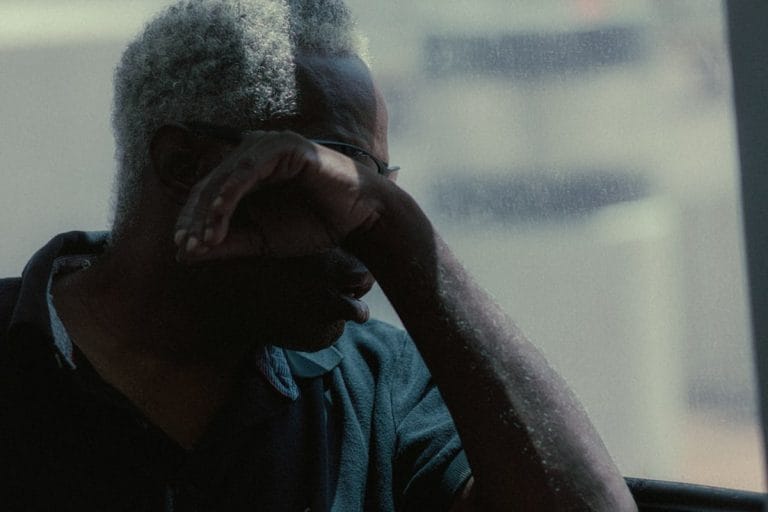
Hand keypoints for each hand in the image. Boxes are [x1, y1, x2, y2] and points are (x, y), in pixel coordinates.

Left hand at [173, 130, 389, 261]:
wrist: (357, 220)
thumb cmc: (312, 226)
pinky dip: (231, 192)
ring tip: (204, 239)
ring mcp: (266, 146)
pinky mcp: (284, 146)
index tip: (182, 250)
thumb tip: (184, 255)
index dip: (191, 221)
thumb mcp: (261, 241)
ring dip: (211, 210)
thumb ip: (227, 244)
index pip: (205, 194)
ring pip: (225, 177)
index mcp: (243, 173)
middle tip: (188, 248)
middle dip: (196, 219)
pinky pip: (249, 169)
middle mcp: (250, 154)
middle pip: (209, 185)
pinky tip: (220, 214)